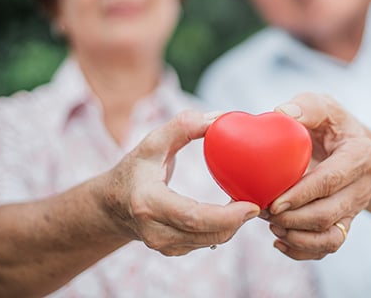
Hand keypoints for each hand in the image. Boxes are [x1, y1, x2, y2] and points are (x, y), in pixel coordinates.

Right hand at [98, 110, 259, 255]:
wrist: (112, 204)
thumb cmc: (135, 169)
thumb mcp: (152, 142)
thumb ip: (182, 126)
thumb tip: (218, 118)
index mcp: (148, 202)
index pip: (192, 216)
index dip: (226, 216)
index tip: (251, 206)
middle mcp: (154, 230)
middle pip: (206, 233)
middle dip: (237, 221)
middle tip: (258, 204)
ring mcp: (162, 245)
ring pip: (210, 241)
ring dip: (233, 226)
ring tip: (247, 205)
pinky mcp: (172, 251)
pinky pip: (205, 243)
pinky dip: (223, 230)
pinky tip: (232, 214)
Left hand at [264, 93, 370, 259]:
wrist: (345, 143)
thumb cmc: (328, 122)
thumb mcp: (322, 106)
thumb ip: (305, 107)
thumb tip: (282, 113)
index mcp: (360, 154)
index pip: (331, 180)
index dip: (302, 194)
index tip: (274, 201)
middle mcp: (363, 185)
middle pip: (329, 214)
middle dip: (294, 219)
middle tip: (263, 211)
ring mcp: (355, 208)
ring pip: (331, 237)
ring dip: (297, 237)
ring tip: (271, 225)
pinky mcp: (345, 222)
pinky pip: (328, 247)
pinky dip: (302, 250)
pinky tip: (278, 242)